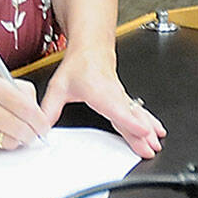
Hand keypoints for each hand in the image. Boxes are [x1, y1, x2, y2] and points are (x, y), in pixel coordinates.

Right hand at [0, 72, 49, 151]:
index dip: (41, 122)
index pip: (30, 109)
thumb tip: (39, 115)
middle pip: (24, 129)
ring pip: (12, 141)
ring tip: (3, 130)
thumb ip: (17, 94)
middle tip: (28, 132)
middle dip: (31, 134)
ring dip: (13, 140)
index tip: (42, 126)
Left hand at [40, 50, 165, 157]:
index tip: (140, 130)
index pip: (115, 108)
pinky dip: (150, 121)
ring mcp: (121, 97)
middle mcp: (113, 95)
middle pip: (129, 116)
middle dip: (141, 133)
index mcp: (98, 92)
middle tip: (150, 148)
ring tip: (156, 143)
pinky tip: (157, 130)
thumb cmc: (78, 66)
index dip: (128, 120)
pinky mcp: (124, 99)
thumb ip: (49, 107)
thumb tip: (40, 125)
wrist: (90, 49)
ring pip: (137, 115)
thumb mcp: (59, 87)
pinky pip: (138, 112)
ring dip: (148, 129)